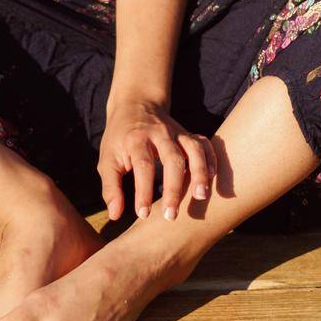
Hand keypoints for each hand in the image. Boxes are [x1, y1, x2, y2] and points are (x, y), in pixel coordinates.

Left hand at [98, 96, 216, 222]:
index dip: (143, 191)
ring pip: (193, 149)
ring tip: (201, 196)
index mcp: (136, 139)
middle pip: (172, 158)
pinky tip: (213, 178)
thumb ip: (111, 187)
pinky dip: (211, 159)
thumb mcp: (107, 159)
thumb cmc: (120, 138)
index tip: (143, 214)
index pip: (143, 165)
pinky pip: (204, 144)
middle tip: (170, 215)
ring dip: (199, 172)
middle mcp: (159, 134)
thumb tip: (114, 215)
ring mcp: (176, 132)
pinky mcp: (188, 134)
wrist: (135, 105)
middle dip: (173, 188)